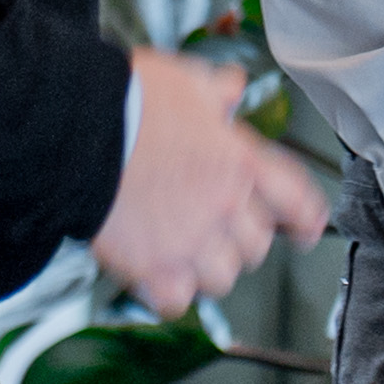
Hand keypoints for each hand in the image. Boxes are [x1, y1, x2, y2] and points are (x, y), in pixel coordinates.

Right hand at [91, 50, 329, 314]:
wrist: (76, 130)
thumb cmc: (129, 101)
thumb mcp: (184, 81)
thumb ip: (216, 90)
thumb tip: (232, 85)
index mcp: (241, 161)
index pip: (296, 199)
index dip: (306, 218)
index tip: (306, 229)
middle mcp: (225, 206)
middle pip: (257, 245)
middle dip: (241, 237)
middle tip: (214, 224)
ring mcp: (191, 241)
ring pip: (223, 278)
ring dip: (209, 268)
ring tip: (185, 250)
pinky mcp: (154, 268)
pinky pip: (178, 301)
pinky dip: (171, 294)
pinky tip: (158, 275)